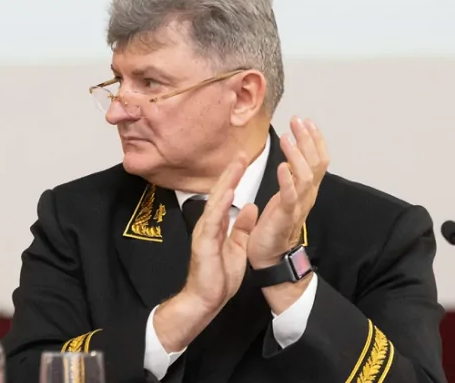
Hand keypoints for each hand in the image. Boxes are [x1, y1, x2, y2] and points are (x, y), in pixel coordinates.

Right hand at [182, 153, 258, 312]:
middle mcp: (208, 224)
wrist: (205, 300)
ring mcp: (204, 232)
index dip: (235, 177)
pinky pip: (213, 220)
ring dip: (226, 182)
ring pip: (215, 202)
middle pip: (220, 193)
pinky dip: (220, 205)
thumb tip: (250, 207)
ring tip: (236, 165)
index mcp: (217, 225)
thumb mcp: (237, 247)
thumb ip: (241, 227)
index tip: (244, 160)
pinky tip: (228, 192)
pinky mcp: (204, 243)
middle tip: (242, 153)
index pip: (226, 196)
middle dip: (231, 173)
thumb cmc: (218, 276)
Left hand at [247, 116, 328, 268]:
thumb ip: (291, 180)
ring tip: (288, 137)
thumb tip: (290, 160)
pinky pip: (289, 197)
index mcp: (306, 190)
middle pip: (315, 163)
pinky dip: (286, 180)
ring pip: (305, 176)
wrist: (270, 257)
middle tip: (298, 120)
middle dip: (308, 139)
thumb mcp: (285, 197)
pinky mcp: (285, 217)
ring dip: (297, 154)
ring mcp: (298, 205)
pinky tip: (281, 166)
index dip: (315, 140)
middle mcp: (307, 195)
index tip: (306, 121)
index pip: (318, 160)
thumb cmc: (274, 226)